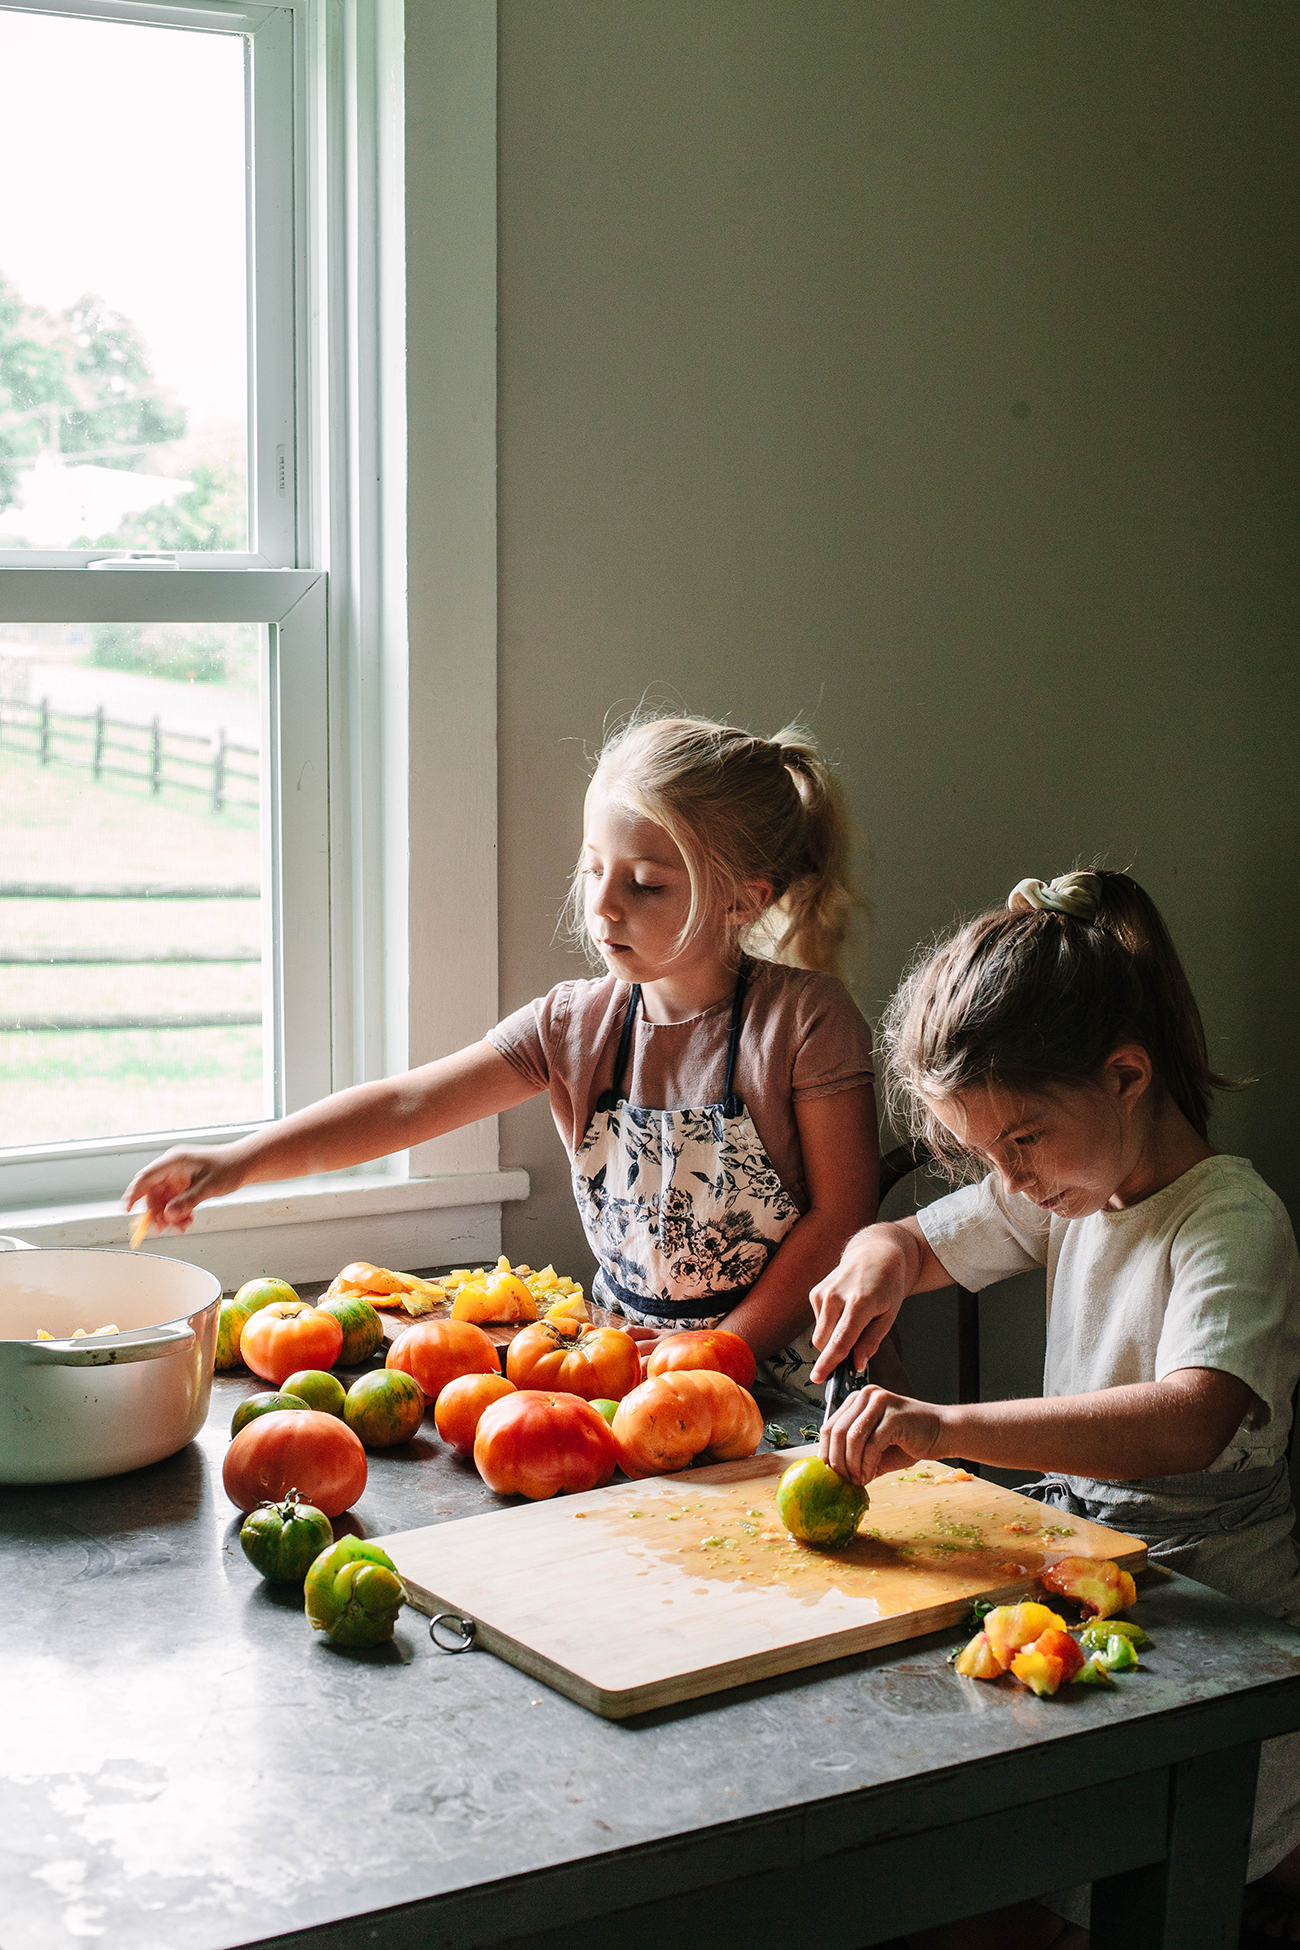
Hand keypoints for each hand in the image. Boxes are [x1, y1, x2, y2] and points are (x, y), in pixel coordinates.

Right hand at [123, 1144, 247, 1233]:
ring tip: (179, 1229)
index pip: (146, 1178)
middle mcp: (173, 1168)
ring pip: (164, 1200)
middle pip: (153, 1192)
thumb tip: (168, 1215)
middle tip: (160, 1230)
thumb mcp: (208, 1187)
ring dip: (169, 1216)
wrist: (246, 1163)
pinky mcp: (185, 1185)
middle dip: (156, 1212)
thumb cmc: (229, 1167)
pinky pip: (175, 1201)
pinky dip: (179, 1213)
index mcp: (174, 1161)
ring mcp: (178, 1176)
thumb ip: (187, 1201)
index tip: (126, 1210)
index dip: (134, 1194)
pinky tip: (187, 1223)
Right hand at [807, 1226, 910, 1383]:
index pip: (840, 1340)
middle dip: (835, 1354)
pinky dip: (830, 1325)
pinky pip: (818, 1322)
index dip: (829, 1363)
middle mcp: (836, 1296)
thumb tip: (856, 1365)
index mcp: (860, 1303)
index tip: (818, 1378)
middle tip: (854, 1351)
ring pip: (819, 1334)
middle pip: (824, 1342)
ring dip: (833, 1339)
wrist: (876, 1254)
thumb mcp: (889, 1315)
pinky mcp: (815, 1292)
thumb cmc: (887, 1286)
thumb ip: (871, 1342)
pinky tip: (844, 1312)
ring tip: (854, 1322)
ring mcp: (823, 1292)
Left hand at [819, 1385, 945, 1485]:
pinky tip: (869, 1476)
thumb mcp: (873, 1448)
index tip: (831, 1474)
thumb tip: (832, 1475)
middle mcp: (866, 1396)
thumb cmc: (908, 1440)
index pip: (829, 1425)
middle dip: (837, 1461)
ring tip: (857, 1480)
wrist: (941, 1433)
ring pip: (852, 1438)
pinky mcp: (894, 1416)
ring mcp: (880, 1403)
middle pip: (836, 1431)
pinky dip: (866, 1465)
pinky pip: (871, 1444)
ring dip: (851, 1465)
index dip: (826, 1452)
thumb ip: (853, 1455)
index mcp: (857, 1400)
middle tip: (843, 1480)